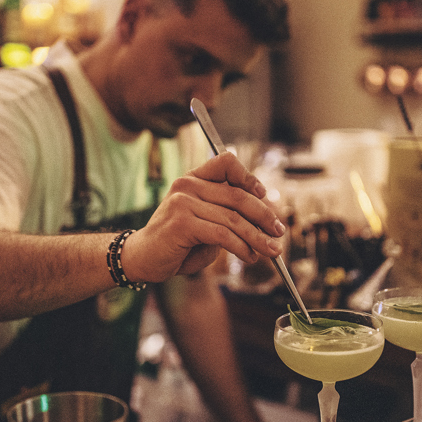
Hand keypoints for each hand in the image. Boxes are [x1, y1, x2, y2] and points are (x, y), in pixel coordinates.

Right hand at [126, 152, 285, 281]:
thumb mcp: (205, 224)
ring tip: (271, 251)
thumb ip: (226, 216)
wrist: (142, 259)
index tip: (264, 196)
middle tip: (279, 232)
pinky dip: (241, 247)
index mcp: (193, 179)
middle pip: (237, 195)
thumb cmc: (177, 243)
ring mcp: (183, 202)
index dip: (248, 177)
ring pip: (233, 218)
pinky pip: (222, 234)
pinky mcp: (182, 223)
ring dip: (257, 237)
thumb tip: (264, 221)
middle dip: (264, 215)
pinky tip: (250, 256)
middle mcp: (187, 185)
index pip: (226, 162)